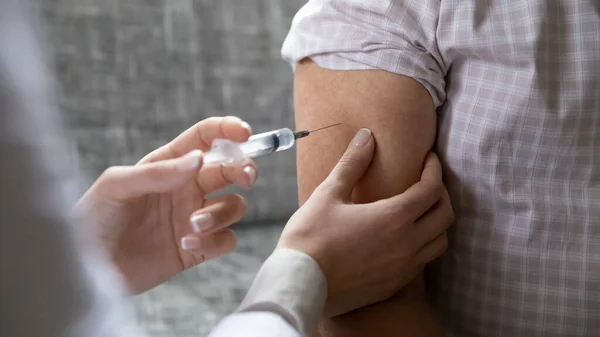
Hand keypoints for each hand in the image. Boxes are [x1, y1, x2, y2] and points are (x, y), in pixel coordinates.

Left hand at [73, 116, 257, 293]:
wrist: (87, 267)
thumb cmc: (94, 218)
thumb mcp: (117, 185)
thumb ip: (159, 171)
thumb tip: (199, 159)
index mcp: (169, 165)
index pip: (205, 139)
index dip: (228, 130)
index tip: (244, 133)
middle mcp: (186, 188)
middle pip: (230, 169)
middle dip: (243, 168)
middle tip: (244, 176)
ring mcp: (194, 218)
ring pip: (234, 205)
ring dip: (222, 213)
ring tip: (193, 224)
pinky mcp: (197, 249)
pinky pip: (226, 240)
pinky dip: (215, 241)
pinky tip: (187, 245)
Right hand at [277, 128, 452, 316]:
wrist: (299, 284)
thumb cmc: (310, 237)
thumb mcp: (329, 194)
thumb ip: (352, 164)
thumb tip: (366, 136)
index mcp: (394, 217)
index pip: (432, 189)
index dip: (434, 170)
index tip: (429, 158)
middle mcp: (407, 244)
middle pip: (445, 215)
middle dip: (441, 194)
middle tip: (427, 182)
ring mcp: (404, 268)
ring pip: (439, 242)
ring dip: (437, 223)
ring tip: (421, 211)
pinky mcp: (394, 285)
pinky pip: (423, 262)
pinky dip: (423, 245)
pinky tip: (405, 239)